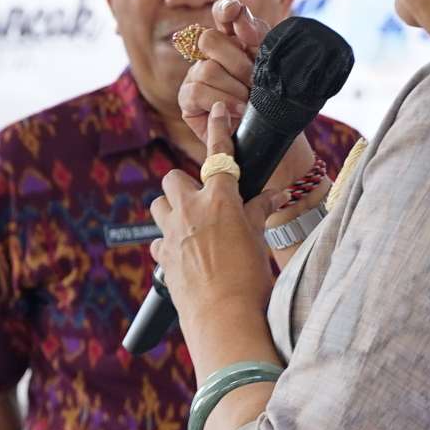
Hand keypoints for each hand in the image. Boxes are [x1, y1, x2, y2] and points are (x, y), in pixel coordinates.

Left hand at [150, 102, 275, 320]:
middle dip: (185, 187)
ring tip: (190, 226)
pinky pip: (159, 239)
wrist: (225, 319)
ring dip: (172, 210)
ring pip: (160, 205)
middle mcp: (191, 209)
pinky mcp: (162, 256)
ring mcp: (172, 232)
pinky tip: (186, 255)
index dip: (218, 129)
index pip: (219, 154)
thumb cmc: (250, 280)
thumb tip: (270, 196)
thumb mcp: (258, 240)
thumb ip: (258, 213)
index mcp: (220, 199)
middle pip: (174, 179)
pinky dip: (169, 242)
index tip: (216, 110)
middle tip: (204, 204)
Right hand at [178, 0, 313, 189]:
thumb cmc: (276, 103)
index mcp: (236, 41)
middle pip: (209, 39)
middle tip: (255, 82)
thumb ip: (257, 36)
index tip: (235, 12)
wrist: (275, 141)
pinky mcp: (188, 102)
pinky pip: (196, 92)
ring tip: (248, 104)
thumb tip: (238, 13)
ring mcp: (196, 77)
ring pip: (206, 69)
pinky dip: (220, 101)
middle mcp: (211, 56)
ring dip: (233, 88)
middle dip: (238, 62)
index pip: (224, 14)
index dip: (226, 10)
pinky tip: (236, 112)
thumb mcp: (273, 67)